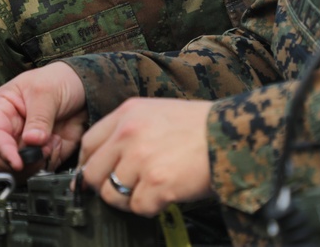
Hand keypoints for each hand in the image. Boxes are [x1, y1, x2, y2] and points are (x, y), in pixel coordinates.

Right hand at [0, 62, 87, 173]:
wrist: (84, 87)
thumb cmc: (59, 80)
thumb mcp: (46, 92)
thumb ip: (39, 118)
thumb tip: (32, 141)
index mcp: (2, 109)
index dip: (4, 151)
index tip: (18, 162)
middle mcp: (10, 129)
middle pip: (2, 159)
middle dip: (24, 160)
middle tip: (43, 150)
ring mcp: (25, 144)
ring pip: (21, 169)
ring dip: (40, 160)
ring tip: (54, 140)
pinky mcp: (41, 154)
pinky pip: (41, 169)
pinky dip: (52, 160)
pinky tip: (59, 142)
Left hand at [78, 97, 213, 215]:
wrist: (230, 134)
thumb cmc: (199, 125)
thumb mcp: (157, 112)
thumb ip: (129, 129)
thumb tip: (107, 156)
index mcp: (128, 113)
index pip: (88, 143)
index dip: (89, 163)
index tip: (94, 175)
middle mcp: (129, 134)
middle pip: (93, 172)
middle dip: (105, 186)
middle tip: (124, 188)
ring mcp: (141, 159)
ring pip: (112, 194)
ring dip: (129, 199)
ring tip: (150, 190)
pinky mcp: (157, 183)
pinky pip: (138, 207)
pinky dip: (151, 207)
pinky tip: (165, 194)